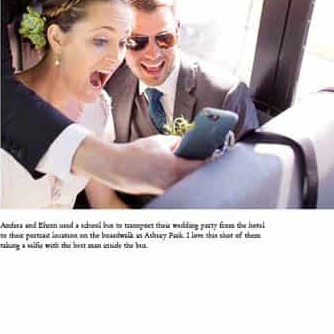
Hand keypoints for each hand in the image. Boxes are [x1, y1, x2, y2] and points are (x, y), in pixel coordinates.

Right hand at [72, 135, 203, 194]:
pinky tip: (184, 175)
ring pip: (188, 184)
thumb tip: (191, 143)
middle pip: (198, 178)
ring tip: (196, 167)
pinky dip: (183, 181)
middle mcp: (172, 182)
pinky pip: (178, 187)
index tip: (220, 154)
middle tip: (211, 160)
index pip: (202, 166)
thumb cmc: (135, 152)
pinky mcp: (161, 193)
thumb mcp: (160, 141)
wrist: (114, 167)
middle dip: (205, 170)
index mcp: (174, 167)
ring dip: (194, 176)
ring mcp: (166, 190)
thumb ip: (178, 142)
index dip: (213, 160)